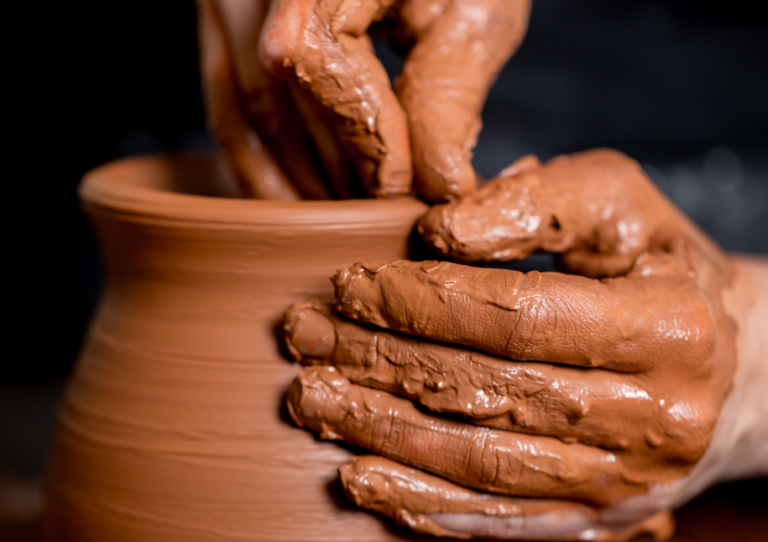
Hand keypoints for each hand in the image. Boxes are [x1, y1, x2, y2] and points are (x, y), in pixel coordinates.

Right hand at [196, 0, 530, 200]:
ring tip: (344, 220)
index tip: (397, 189)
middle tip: (376, 222)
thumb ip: (448, 91)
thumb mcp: (472, 8)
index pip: (318, 59)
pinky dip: (263, 162)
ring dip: (294, 181)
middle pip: (275, 96)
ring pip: (243, 111)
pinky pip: (227, 106)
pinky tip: (301, 197)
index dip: (360, 136)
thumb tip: (436, 187)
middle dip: (330, 174)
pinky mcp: (225, 25)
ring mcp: (227, 0)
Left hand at [283, 149, 767, 541]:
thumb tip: (436, 232)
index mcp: (669, 325)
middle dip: (380, 362)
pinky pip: (502, 519)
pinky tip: (362, 478)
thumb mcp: (618, 204)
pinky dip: (425, 503)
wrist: (734, 366)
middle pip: (488, 391)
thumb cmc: (661, 267)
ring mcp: (627, 481)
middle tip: (302, 338)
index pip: (517, 316)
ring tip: (310, 402)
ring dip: (383, 434)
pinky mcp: (601, 517)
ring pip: (483, 463)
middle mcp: (655, 416)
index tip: (347, 282)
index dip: (420, 301)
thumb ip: (535, 203)